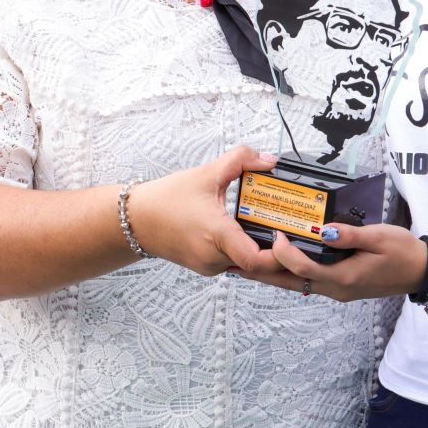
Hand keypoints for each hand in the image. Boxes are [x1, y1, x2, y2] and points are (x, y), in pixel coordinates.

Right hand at [125, 147, 274, 275]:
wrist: (134, 220)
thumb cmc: (166, 198)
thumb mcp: (206, 172)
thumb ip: (241, 160)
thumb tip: (270, 160)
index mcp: (216, 235)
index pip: (256, 260)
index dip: (279, 253)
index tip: (287, 233)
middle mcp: (213, 257)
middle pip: (257, 264)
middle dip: (278, 250)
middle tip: (294, 231)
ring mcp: (208, 266)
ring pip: (246, 265)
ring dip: (262, 251)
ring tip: (278, 230)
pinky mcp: (205, 267)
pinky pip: (234, 263)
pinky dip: (247, 251)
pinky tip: (255, 234)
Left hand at [238, 221, 427, 301]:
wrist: (420, 272)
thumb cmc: (402, 252)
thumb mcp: (379, 238)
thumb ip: (350, 235)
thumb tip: (324, 231)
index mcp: (342, 278)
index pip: (302, 267)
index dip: (284, 251)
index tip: (275, 233)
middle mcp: (334, 289)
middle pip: (289, 282)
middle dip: (261, 273)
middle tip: (234, 263)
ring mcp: (336, 290)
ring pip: (295, 284)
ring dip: (272, 274)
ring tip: (246, 264)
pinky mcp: (340, 286)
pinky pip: (307, 281)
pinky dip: (290, 272)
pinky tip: (280, 263)